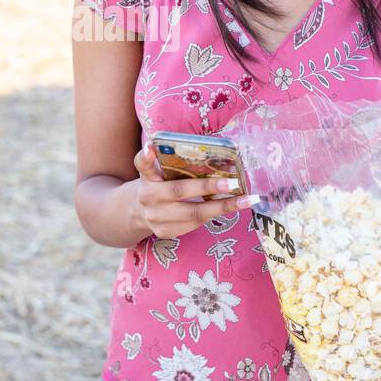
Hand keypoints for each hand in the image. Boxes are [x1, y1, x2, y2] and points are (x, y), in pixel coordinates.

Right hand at [129, 146, 257, 240]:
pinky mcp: (165, 232)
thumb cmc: (155, 186)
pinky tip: (230, 208)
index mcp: (146, 178)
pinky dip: (213, 215)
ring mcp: (156, 218)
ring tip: (245, 200)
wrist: (135, 213)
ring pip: (193, 213)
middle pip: (180, 191)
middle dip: (208, 187)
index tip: (151, 148)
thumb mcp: (154, 171)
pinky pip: (194, 224)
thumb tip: (194, 150)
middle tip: (233, 183)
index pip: (143, 165)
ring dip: (222, 207)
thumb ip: (165, 161)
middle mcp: (148, 198)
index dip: (146, 157)